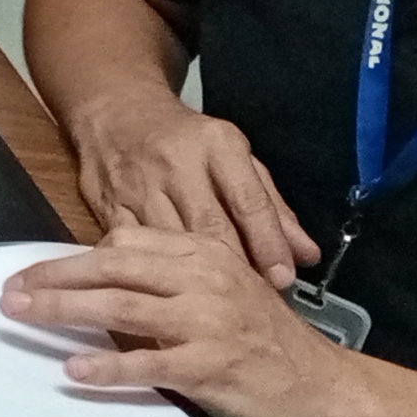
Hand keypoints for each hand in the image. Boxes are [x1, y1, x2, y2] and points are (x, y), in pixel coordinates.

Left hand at [0, 227, 371, 416]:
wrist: (322, 384)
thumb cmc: (265, 341)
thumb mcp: (221, 293)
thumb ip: (169, 282)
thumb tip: (103, 283)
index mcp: (204, 254)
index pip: (125, 243)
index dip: (73, 257)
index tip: (33, 271)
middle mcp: (202, 279)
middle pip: (113, 267)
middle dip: (54, 277)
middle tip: (8, 291)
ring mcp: (206, 322)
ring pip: (121, 306)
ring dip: (64, 310)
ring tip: (21, 316)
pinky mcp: (210, 365)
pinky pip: (149, 363)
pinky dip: (109, 367)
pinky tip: (74, 369)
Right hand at [58, 89, 317, 286]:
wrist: (115, 112)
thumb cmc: (186, 140)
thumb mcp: (234, 157)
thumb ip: (271, 206)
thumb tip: (307, 256)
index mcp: (217, 146)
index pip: (248, 200)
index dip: (268, 242)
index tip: (284, 278)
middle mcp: (177, 163)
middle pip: (211, 226)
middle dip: (237, 265)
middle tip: (256, 298)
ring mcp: (138, 186)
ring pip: (172, 242)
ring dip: (196, 276)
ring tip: (220, 304)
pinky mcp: (108, 207)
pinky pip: (135, 249)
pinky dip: (154, 274)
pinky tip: (171, 295)